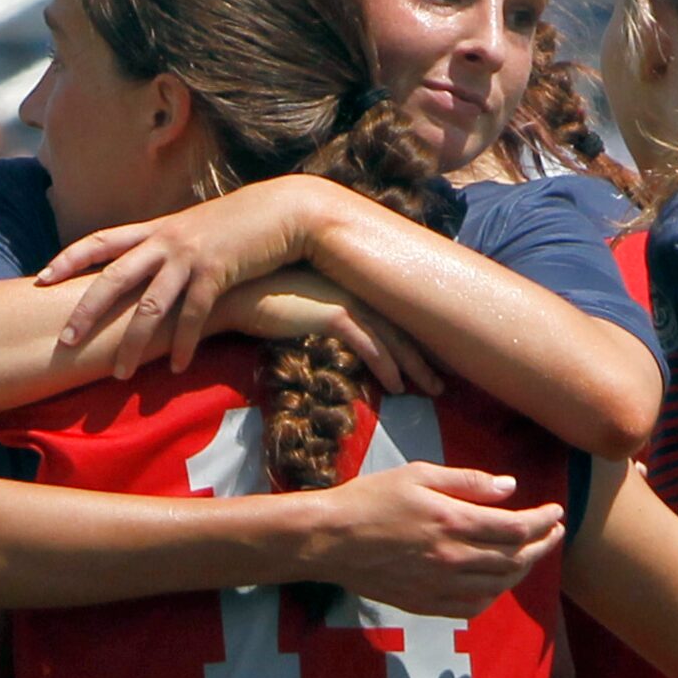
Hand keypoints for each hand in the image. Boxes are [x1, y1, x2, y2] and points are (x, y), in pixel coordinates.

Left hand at [39, 176, 348, 379]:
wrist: (283, 210)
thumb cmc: (236, 227)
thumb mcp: (193, 233)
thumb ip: (165, 251)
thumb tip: (142, 275)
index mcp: (154, 229)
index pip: (99, 241)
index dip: (68, 258)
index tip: (40, 279)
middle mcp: (165, 240)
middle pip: (112, 277)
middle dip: (86, 311)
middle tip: (64, 342)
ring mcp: (190, 256)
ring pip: (149, 305)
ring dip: (132, 343)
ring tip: (120, 374)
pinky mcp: (217, 272)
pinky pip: (192, 315)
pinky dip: (182, 344)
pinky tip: (175, 368)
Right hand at [208, 270, 443, 396]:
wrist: (233, 294)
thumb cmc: (257, 302)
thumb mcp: (297, 310)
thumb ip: (318, 319)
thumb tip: (330, 342)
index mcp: (347, 289)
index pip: (390, 316)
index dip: (412, 340)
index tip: (430, 361)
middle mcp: (352, 292)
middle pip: (400, 327)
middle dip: (425, 356)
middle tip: (443, 381)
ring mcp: (345, 302)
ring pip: (393, 338)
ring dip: (415, 366)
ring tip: (432, 389)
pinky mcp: (333, 315)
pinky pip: (370, 345)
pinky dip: (387, 366)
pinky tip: (398, 386)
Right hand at [306, 462, 562, 618]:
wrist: (329, 540)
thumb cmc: (370, 499)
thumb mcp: (418, 475)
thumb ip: (467, 482)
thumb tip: (510, 487)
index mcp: (453, 521)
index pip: (517, 527)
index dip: (544, 520)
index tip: (556, 511)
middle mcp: (452, 558)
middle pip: (516, 558)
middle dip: (543, 544)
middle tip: (555, 532)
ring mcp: (439, 585)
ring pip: (499, 584)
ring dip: (523, 569)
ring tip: (532, 554)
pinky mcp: (425, 603)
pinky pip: (473, 607)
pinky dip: (494, 595)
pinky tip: (498, 583)